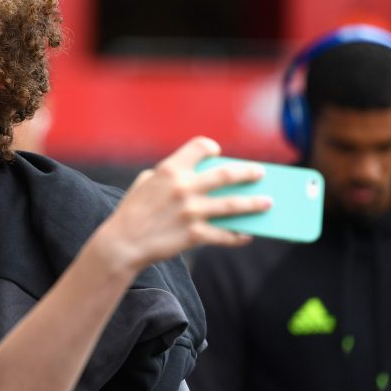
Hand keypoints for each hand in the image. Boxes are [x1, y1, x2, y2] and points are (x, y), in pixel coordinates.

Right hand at [94, 137, 270, 272]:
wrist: (122, 243)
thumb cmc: (132, 212)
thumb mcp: (145, 184)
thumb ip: (168, 176)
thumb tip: (198, 178)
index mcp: (170, 170)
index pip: (200, 147)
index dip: (211, 148)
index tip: (218, 154)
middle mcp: (184, 187)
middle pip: (227, 175)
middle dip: (248, 173)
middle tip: (260, 173)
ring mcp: (191, 211)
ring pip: (233, 205)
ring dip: (254, 203)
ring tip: (268, 202)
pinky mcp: (194, 235)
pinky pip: (224, 234)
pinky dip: (238, 235)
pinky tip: (247, 235)